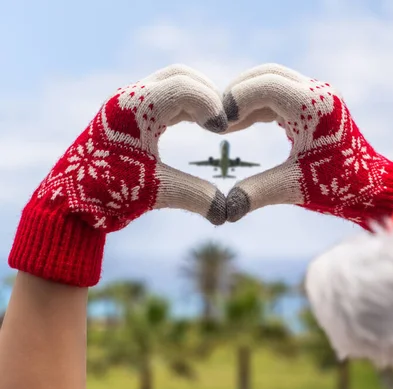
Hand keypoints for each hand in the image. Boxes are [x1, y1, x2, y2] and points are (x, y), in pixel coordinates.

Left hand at [9, 65, 227, 285]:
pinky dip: (187, 106)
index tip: (221, 131)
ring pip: (173, 83)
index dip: (211, 105)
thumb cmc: (104, 194)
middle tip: (222, 124)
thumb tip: (227, 211)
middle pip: (181, 75)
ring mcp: (129, 103)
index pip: (184, 87)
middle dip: (208, 95)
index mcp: (135, 108)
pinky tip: (200, 126)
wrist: (65, 200)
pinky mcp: (130, 114)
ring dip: (198, 99)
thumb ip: (195, 196)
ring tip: (214, 126)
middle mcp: (131, 97)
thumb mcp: (154, 192)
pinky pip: (165, 96)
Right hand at [222, 64, 392, 228]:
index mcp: (314, 105)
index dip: (235, 100)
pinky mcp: (315, 104)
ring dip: (246, 98)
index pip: (265, 85)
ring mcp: (317, 95)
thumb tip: (224, 209)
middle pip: (266, 75)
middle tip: (215, 120)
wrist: (372, 187)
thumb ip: (258, 192)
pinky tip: (239, 125)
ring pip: (271, 81)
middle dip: (237, 93)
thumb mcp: (296, 187)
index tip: (217, 125)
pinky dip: (257, 106)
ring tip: (225, 126)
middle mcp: (317, 92)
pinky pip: (279, 94)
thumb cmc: (340, 187)